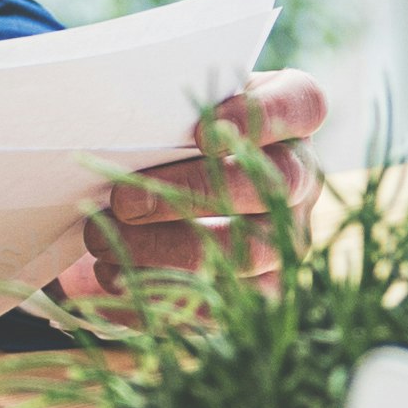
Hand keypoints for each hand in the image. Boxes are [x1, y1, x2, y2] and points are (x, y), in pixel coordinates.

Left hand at [70, 73, 331, 292]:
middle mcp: (298, 179)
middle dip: (196, 192)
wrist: (149, 201)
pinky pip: (228, 303)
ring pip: (252, 250)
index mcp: (285, 120)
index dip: (264, 115)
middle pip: (277, 183)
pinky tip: (114, 279)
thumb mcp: (165, 115)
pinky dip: (164, 294)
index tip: (203, 132)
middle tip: (125, 199)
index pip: (303, 104)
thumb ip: (159, 111)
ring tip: (104, 243)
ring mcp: (285, 238)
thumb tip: (109, 119)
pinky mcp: (261, 289)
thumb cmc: (160, 141)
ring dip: (170, 249)